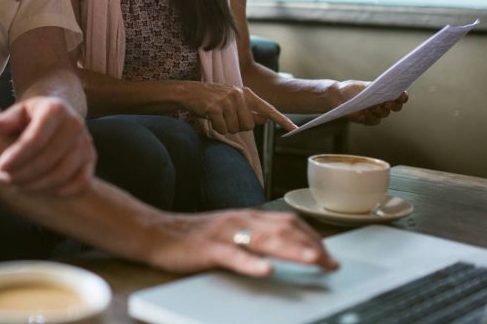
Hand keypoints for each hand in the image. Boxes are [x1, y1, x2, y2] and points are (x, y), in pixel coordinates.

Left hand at [0, 97, 95, 196]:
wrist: (59, 114)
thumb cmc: (32, 116)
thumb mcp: (17, 113)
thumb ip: (2, 122)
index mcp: (55, 109)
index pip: (35, 139)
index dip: (16, 157)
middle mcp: (75, 124)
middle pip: (48, 159)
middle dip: (22, 174)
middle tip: (2, 180)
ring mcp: (86, 142)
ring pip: (62, 173)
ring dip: (37, 185)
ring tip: (17, 185)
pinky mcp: (91, 157)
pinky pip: (81, 181)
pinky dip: (63, 191)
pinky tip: (43, 191)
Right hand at [147, 210, 338, 276]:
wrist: (156, 232)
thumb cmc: (194, 236)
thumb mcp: (231, 231)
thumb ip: (255, 236)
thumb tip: (286, 248)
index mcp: (248, 216)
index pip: (289, 222)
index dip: (313, 237)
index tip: (329, 255)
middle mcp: (240, 220)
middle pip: (284, 229)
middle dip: (311, 246)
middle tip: (331, 264)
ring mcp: (225, 233)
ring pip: (264, 239)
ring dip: (292, 250)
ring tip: (313, 261)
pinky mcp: (208, 249)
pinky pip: (233, 256)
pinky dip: (252, 263)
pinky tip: (266, 270)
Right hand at [181, 82, 294, 133]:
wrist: (188, 92)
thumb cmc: (212, 99)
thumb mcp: (233, 101)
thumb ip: (249, 111)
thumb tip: (265, 119)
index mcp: (246, 93)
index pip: (268, 109)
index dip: (282, 120)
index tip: (295, 128)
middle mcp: (239, 95)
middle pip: (249, 126)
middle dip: (237, 126)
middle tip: (225, 116)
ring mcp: (227, 100)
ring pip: (235, 129)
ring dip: (225, 127)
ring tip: (217, 115)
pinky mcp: (215, 108)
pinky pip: (222, 128)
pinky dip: (216, 128)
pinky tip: (210, 117)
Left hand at [336, 80, 408, 125]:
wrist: (337, 97)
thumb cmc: (351, 89)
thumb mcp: (364, 86)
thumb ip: (376, 88)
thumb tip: (388, 89)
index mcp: (385, 92)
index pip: (400, 95)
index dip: (403, 97)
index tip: (401, 96)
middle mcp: (383, 103)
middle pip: (396, 107)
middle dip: (394, 105)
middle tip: (387, 103)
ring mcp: (377, 112)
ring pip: (385, 113)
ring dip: (380, 110)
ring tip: (372, 106)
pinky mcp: (369, 119)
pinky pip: (375, 120)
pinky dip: (371, 116)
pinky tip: (365, 113)